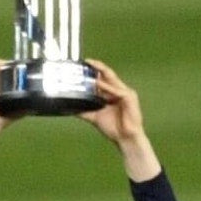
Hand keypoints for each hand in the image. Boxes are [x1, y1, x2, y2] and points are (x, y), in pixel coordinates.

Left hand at [78, 60, 160, 179]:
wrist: (125, 139)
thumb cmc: (113, 128)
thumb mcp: (95, 117)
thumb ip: (84, 111)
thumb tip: (71, 109)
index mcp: (112, 93)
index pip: (104, 78)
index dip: (95, 70)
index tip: (84, 64)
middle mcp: (119, 91)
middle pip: (108, 75)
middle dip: (98, 67)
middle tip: (87, 61)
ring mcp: (125, 93)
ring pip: (112, 80)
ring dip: (102, 74)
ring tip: (91, 69)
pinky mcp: (130, 98)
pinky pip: (117, 90)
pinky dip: (108, 87)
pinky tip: (99, 84)